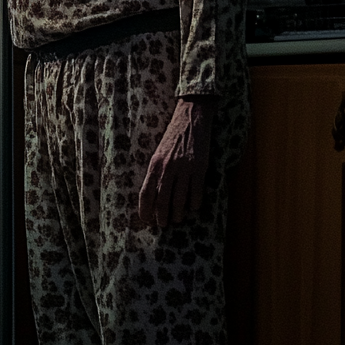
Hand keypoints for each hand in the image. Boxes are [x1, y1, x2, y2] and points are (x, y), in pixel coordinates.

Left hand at [138, 97, 214, 226]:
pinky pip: (196, 192)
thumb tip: (153, 194)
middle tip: (162, 225)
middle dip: (161, 216)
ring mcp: (185, 169)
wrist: (190, 119)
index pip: (146, 193)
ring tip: (176, 219)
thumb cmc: (173, 137)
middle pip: (162, 200)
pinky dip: (194, 203)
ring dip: (177, 213)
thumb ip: (156, 172)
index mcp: (155, 164)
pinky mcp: (200, 168)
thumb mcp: (159, 153)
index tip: (146, 220)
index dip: (145, 210)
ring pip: (179, 200)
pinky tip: (193, 208)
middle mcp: (168, 168)